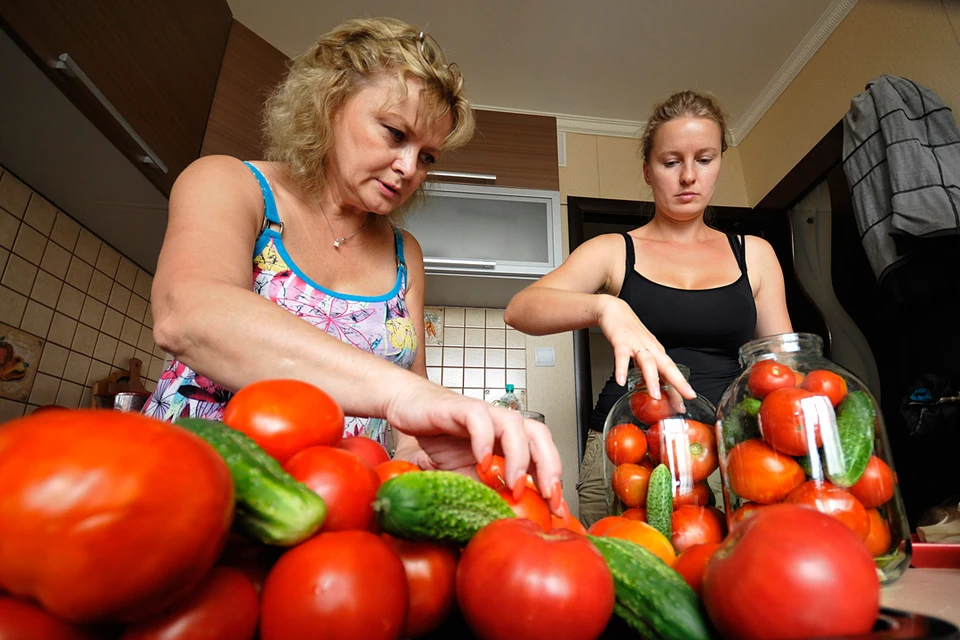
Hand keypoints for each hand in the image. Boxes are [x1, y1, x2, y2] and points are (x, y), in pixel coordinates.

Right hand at [383, 381, 563, 514]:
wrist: (410, 409)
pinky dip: (483, 440)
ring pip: (514, 424)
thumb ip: (486, 493)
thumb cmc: (440, 439)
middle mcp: (500, 423)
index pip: (542, 455)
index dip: (554, 482)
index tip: (558, 510)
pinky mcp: (459, 407)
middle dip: (549, 466)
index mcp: (508, 440)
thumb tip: (505, 521)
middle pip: (539, 435)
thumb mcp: (465, 477)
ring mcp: (483, 413)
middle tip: (548, 496)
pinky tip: (482, 462)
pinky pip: (478, 417)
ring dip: (519, 456)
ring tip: (514, 484)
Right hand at [597, 296, 695, 400]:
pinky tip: (621, 381)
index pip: (672, 372)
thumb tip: (652, 388)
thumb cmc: (630, 332)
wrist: (615, 310)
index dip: (680, 386)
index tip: (689, 398)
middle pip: (667, 366)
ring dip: (652, 379)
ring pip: (648, 362)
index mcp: (657, 352)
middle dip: (678, 383)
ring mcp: (637, 344)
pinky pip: (622, 356)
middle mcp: (650, 348)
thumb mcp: (642, 352)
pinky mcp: (621, 341)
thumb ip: (646, 369)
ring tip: (655, 395)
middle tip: (685, 397)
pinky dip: (622, 369)